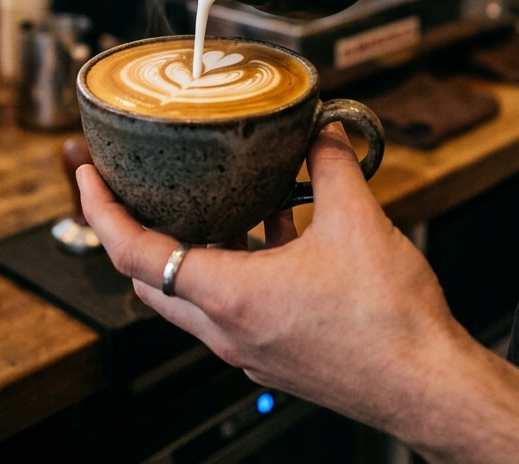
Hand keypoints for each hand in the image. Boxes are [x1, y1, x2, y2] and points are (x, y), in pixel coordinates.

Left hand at [78, 123, 466, 434]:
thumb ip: (332, 164)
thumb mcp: (358, 221)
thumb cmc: (391, 325)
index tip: (88, 178)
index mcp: (231, 297)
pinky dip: (233, 265)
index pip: (135, 255)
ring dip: (189, 247)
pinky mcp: (272, 354)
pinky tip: (274, 231)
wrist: (430, 388)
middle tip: (129, 189)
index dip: (102, 211)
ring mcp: (248, 347)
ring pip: (190, 294)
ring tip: (209, 200)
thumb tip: (322, 131)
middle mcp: (228, 330)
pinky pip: (230, 305)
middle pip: (150, 279)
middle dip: (131, 230)